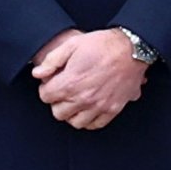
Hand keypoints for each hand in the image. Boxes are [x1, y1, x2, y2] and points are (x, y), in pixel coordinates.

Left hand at [32, 28, 148, 129]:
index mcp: (70, 82)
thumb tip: (38, 74)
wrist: (132, 49)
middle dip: (57, 102)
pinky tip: (88, 108)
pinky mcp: (113, 109)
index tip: (52, 83)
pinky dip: (89, 119)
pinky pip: (95, 124)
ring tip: (75, 101)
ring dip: (72, 113)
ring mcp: (99, 106)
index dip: (46, 88)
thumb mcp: (72, 44)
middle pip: (58, 112)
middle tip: (63, 92)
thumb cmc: (103, 44)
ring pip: (75, 122)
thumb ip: (52, 60)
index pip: (45, 97)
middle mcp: (83, 98)